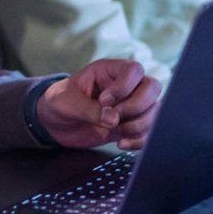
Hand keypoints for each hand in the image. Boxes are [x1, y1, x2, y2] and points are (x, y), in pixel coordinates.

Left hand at [36, 59, 161, 150]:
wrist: (57, 124)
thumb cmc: (60, 102)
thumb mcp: (67, 103)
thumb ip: (89, 109)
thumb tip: (113, 119)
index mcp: (109, 70)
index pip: (133, 69)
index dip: (124, 86)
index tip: (104, 100)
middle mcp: (125, 85)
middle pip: (152, 87)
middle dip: (136, 106)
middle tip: (114, 118)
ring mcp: (131, 104)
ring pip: (155, 110)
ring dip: (139, 125)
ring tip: (115, 131)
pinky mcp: (132, 124)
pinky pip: (149, 131)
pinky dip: (139, 140)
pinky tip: (122, 143)